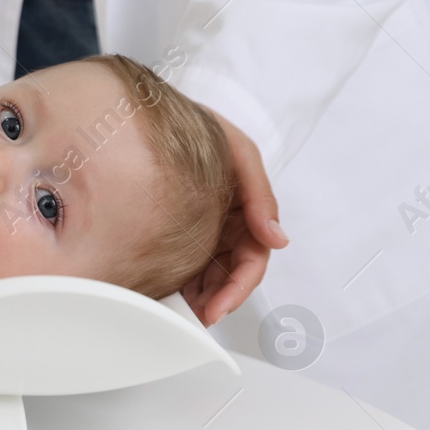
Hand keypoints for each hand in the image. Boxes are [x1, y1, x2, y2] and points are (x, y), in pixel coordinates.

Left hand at [181, 108, 288, 326]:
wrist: (151, 113)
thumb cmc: (200, 129)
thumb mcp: (240, 152)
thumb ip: (260, 194)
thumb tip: (278, 239)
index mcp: (246, 207)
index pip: (252, 257)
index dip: (240, 286)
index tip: (220, 306)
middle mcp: (226, 220)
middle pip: (230, 272)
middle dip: (218, 298)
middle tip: (199, 316)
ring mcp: (203, 225)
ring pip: (208, 272)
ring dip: (200, 295)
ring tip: (182, 310)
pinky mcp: (179, 227)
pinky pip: (185, 260)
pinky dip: (181, 278)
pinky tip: (168, 290)